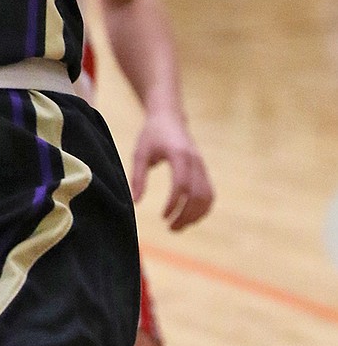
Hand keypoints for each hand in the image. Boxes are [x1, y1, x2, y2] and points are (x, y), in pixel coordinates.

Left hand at [131, 109, 213, 229]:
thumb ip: (137, 177)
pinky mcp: (204, 170)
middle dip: (186, 215)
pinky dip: (202, 209)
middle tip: (170, 228)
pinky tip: (188, 217)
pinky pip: (209, 194)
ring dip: (195, 215)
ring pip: (207, 197)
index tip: (163, 217)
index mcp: (179, 154)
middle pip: (197, 194)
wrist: (169, 117)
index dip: (174, 203)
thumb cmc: (151, 135)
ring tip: (178, 226)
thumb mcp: (140, 153)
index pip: (181, 184)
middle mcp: (195, 161)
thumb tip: (135, 202)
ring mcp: (202, 166)